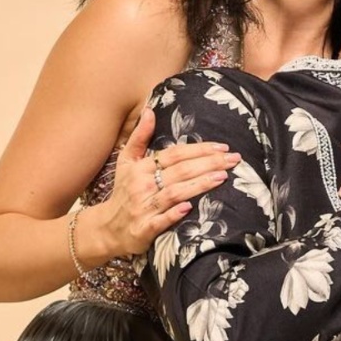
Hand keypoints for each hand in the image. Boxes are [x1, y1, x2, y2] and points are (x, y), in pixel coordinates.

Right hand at [97, 108, 240, 254]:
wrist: (107, 228)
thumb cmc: (124, 192)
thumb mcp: (126, 161)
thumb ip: (139, 136)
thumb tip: (149, 110)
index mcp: (141, 168)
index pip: (175, 154)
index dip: (199, 149)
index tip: (223, 147)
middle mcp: (142, 185)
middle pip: (180, 171)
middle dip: (209, 163)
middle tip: (234, 159)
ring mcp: (143, 208)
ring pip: (174, 193)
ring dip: (199, 185)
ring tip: (223, 177)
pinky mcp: (144, 230)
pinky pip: (160, 221)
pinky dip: (174, 214)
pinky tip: (190, 208)